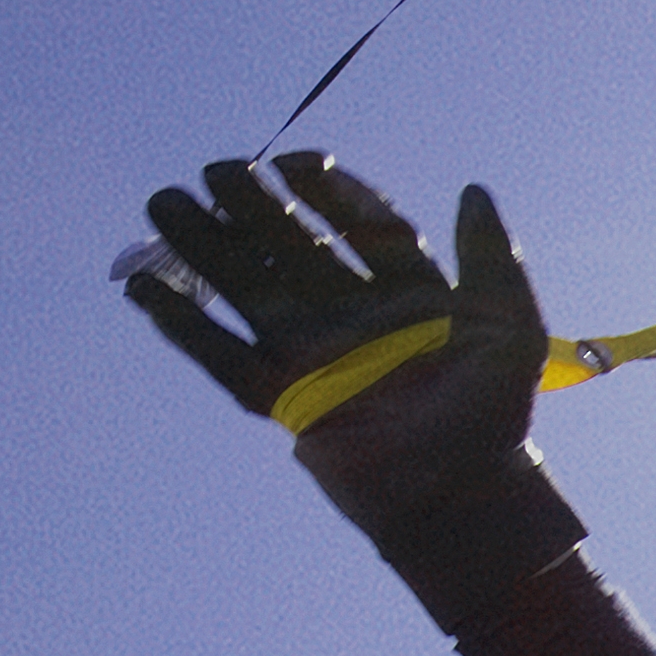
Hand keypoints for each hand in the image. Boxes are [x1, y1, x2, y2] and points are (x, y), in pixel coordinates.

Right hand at [128, 155, 580, 632]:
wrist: (462, 495)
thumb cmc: (495, 416)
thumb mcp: (510, 329)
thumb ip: (490, 258)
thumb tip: (474, 190)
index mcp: (409, 297)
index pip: (363, 228)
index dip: (330, 192)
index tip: (294, 161)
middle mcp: (356, 319)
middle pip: (293, 249)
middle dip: (252, 209)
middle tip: (214, 170)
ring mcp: (316, 357)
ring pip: (250, 290)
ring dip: (206, 249)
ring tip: (163, 204)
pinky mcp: (283, 400)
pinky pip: (223, 357)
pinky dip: (185, 324)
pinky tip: (145, 286)